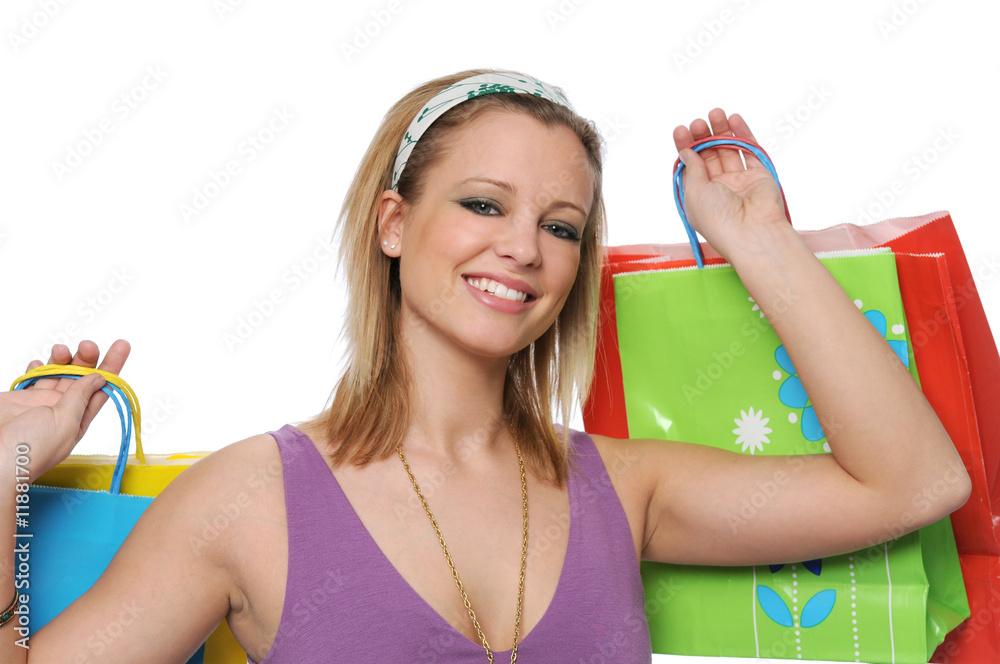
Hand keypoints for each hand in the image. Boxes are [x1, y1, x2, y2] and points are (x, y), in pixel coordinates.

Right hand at [0, 339, 130, 479]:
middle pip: (80, 378)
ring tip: (61, 350)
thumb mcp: (64, 423)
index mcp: (77, 421)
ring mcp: (39, 404)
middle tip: (88, 346)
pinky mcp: (18, 399)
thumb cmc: (29, 450)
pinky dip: (38, 367)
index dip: (112, 368)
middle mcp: (61, 411)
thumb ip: (79, 398)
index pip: (101, 390)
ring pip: (57, 373)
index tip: (121, 346)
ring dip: (62, 359)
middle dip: (87, 359)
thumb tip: (97, 378)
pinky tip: (38, 363)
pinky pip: (33, 378)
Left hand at [672, 109, 787, 260]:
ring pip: (728, 150)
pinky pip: (749, 150)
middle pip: (709, 156)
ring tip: (715, 113)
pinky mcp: (758, 174)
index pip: (690, 167)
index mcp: (699, 197)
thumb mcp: (694, 193)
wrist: (752, 232)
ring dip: (721, 131)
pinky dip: (742, 134)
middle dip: (702, 136)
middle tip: (698, 122)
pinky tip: (733, 119)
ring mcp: (739, 181)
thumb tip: (687, 152)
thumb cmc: (718, 219)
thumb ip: (692, 169)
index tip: (680, 130)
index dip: (685, 147)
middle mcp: (718, 189)